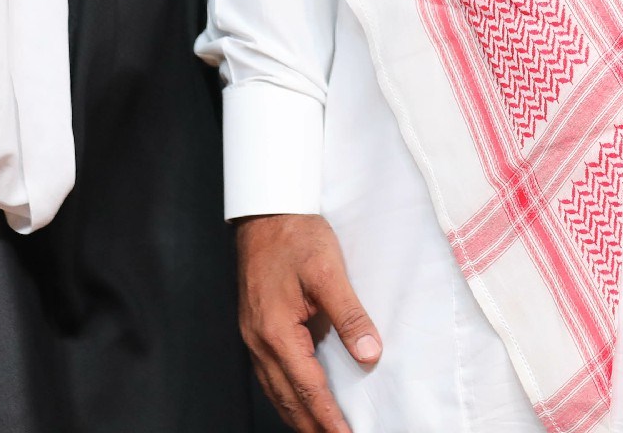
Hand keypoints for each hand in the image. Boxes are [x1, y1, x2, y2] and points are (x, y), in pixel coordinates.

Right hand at [236, 212, 380, 432]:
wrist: (265, 212)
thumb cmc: (295, 235)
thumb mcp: (329, 271)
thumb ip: (349, 315)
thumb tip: (368, 353)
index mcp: (276, 330)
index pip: (308, 387)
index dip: (329, 417)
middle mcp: (259, 340)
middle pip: (287, 399)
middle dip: (312, 426)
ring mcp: (253, 336)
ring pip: (276, 390)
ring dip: (299, 415)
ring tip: (321, 431)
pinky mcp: (255, 328)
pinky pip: (270, 374)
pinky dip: (287, 395)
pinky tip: (299, 399)